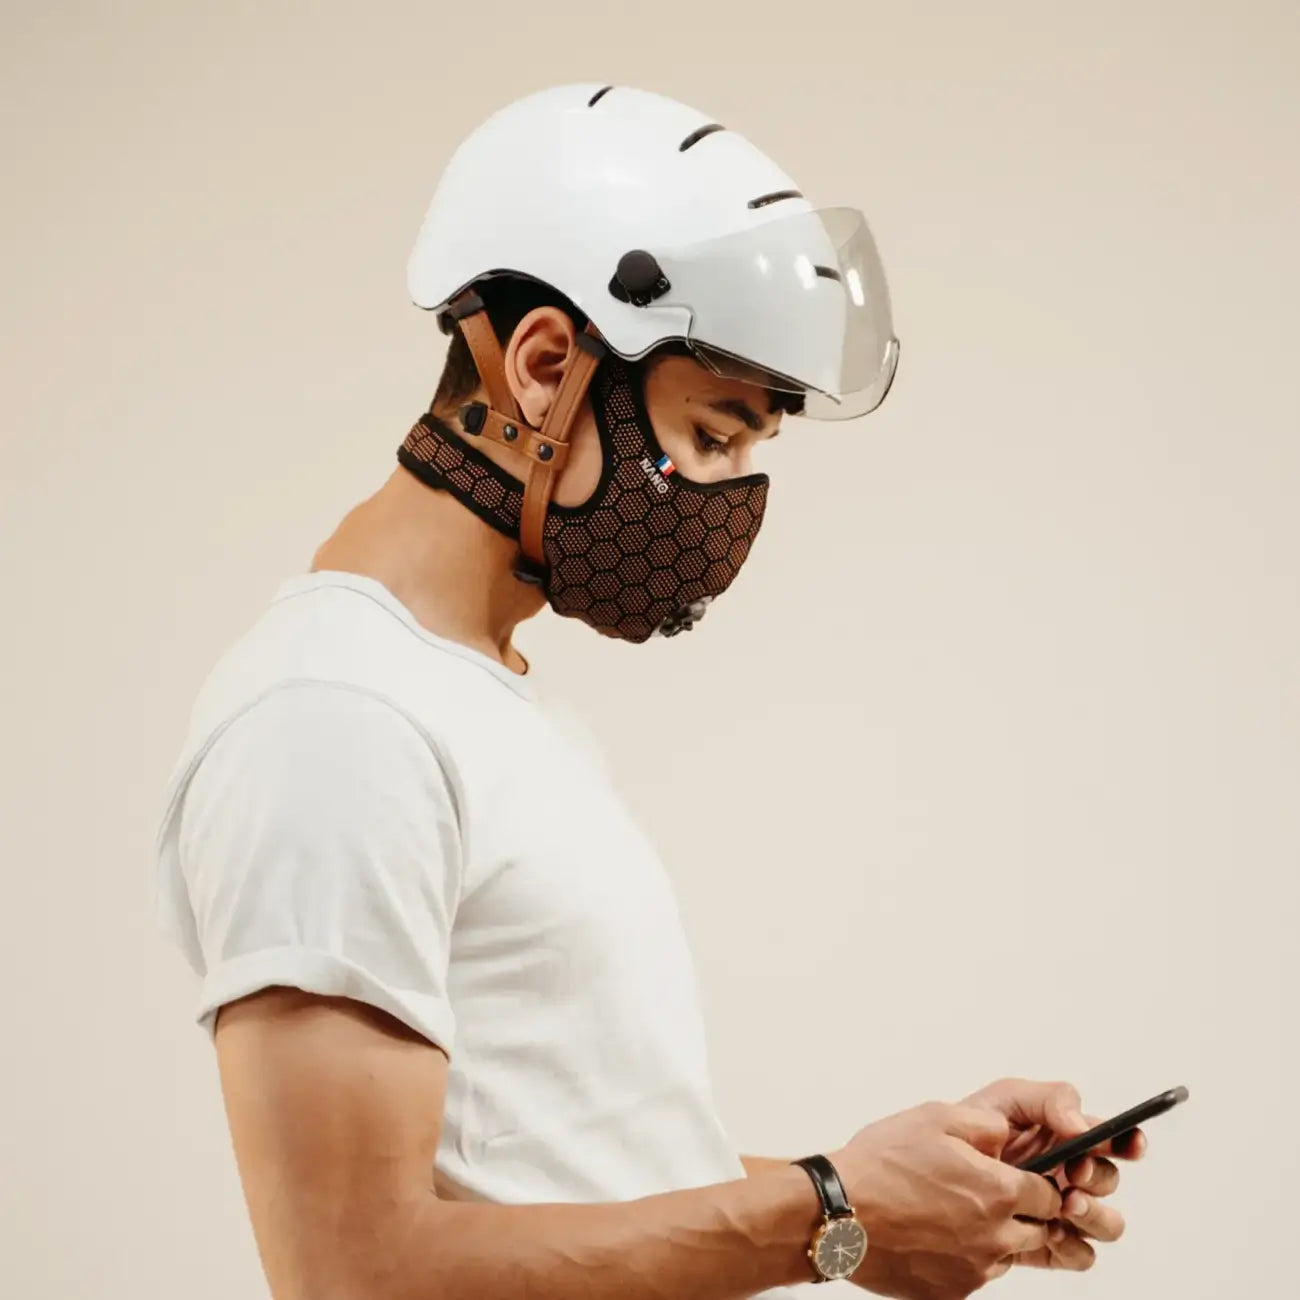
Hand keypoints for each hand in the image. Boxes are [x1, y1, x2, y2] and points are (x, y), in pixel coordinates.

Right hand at [829, 1100, 1060, 1290]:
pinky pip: (975, 1275)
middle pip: (1038, 1230)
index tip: (1018, 1176)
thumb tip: (1008, 1135)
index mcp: (998, 1191)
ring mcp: (974, 1270)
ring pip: (1007, 1255)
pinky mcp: (951, 1292)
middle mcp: (995, 1237)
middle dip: (1022, 1212)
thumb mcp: (934, 1118)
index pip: (1049, 1194)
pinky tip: (933, 1235)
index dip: (1036, 1182)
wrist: (838, 1213)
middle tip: (985, 1193)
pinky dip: (965, 1258)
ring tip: (953, 1213)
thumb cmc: (881, 1164)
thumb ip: (984, 1124)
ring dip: (995, 1237)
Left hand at [961, 1078, 1145, 1273]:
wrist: (931, 1171)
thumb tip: (1082, 1127)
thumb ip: (1049, 1100)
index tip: (1130, 1143)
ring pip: (1106, 1223)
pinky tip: (1051, 1232)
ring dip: (1094, 1214)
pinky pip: (1081, 1255)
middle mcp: (1069, 1175)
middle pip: (1108, 1180)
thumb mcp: (1006, 1099)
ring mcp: (1061, 1210)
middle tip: (1073, 1172)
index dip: (1128, 1140)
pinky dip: (1073, 1246)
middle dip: (1097, 1176)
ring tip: (1066, 1203)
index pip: (1111, 1139)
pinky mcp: (1048, 1244)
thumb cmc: (971, 1128)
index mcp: (1064, 1137)